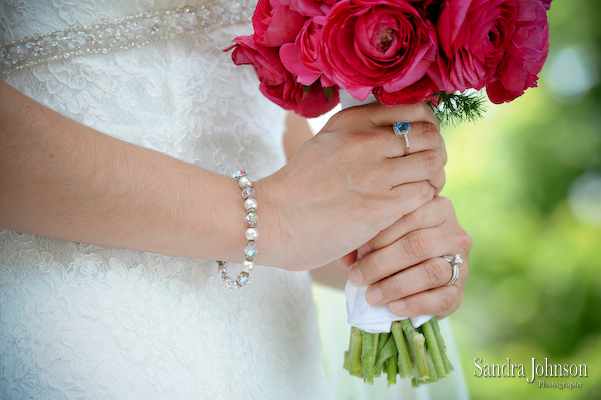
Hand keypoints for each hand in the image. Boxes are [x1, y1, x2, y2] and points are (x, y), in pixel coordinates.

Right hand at [255, 102, 445, 270]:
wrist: (273, 220)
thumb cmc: (299, 187)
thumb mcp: (325, 142)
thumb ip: (358, 132)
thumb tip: (396, 130)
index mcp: (353, 121)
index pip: (416, 110)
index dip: (429, 128)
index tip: (422, 145)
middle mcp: (366, 141)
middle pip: (430, 135)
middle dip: (436, 153)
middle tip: (426, 170)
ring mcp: (375, 173)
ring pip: (432, 164)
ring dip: (433, 178)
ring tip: (420, 190)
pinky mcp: (381, 205)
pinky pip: (424, 193)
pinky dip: (424, 200)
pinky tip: (409, 208)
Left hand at [346, 196, 470, 317]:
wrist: (411, 279)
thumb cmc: (392, 248)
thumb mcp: (382, 237)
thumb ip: (365, 240)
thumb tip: (345, 259)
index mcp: (437, 207)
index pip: (410, 215)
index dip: (381, 234)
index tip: (357, 250)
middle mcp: (454, 233)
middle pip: (418, 245)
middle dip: (382, 262)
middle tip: (357, 277)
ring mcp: (462, 263)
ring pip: (432, 271)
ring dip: (396, 285)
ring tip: (371, 296)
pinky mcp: (460, 292)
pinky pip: (442, 298)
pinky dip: (415, 304)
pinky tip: (393, 308)